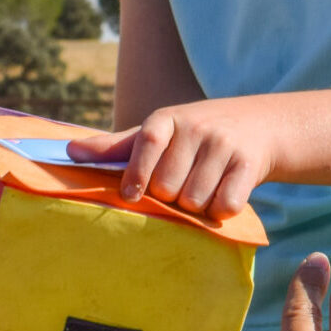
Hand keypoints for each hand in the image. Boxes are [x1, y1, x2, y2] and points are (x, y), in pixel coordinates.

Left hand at [68, 97, 277, 220]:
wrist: (260, 125)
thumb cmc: (196, 134)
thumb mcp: (159, 132)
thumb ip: (116, 146)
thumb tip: (69, 151)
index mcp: (168, 118)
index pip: (146, 143)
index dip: (136, 173)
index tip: (130, 195)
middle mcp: (197, 126)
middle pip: (167, 185)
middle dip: (170, 196)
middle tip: (179, 187)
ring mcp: (224, 144)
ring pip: (194, 200)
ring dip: (195, 207)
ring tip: (201, 190)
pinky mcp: (249, 164)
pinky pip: (225, 205)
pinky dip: (220, 211)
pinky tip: (223, 195)